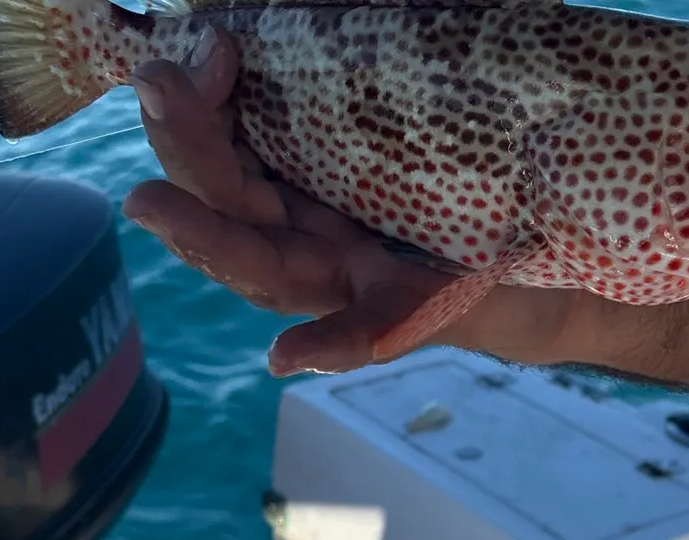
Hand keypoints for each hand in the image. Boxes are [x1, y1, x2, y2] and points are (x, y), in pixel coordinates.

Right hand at [121, 28, 582, 374]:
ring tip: (153, 205)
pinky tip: (284, 355)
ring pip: (262, 266)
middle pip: (224, 202)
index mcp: (289, 185)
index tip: (208, 40)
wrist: (535, 260)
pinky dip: (323, 346)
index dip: (197, 101)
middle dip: (184, 144)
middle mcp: (302, 239)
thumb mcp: (394, 120)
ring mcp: (344, 282)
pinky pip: (358, 335)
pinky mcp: (402, 314)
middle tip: (155, 78)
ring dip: (209, 238)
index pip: (217, 147)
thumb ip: (336, 83)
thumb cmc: (455, 186)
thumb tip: (288, 12)